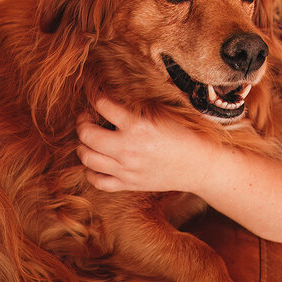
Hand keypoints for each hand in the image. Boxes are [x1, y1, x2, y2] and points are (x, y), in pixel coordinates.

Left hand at [75, 97, 221, 193]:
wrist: (199, 166)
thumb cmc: (184, 135)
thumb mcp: (162, 114)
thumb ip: (136, 108)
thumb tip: (113, 98)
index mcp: (138, 126)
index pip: (103, 106)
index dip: (96, 97)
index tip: (96, 96)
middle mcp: (128, 149)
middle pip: (87, 136)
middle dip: (82, 124)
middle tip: (86, 119)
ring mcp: (126, 170)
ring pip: (87, 159)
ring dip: (83, 146)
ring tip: (89, 140)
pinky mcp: (129, 184)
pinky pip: (98, 181)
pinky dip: (91, 172)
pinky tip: (96, 163)